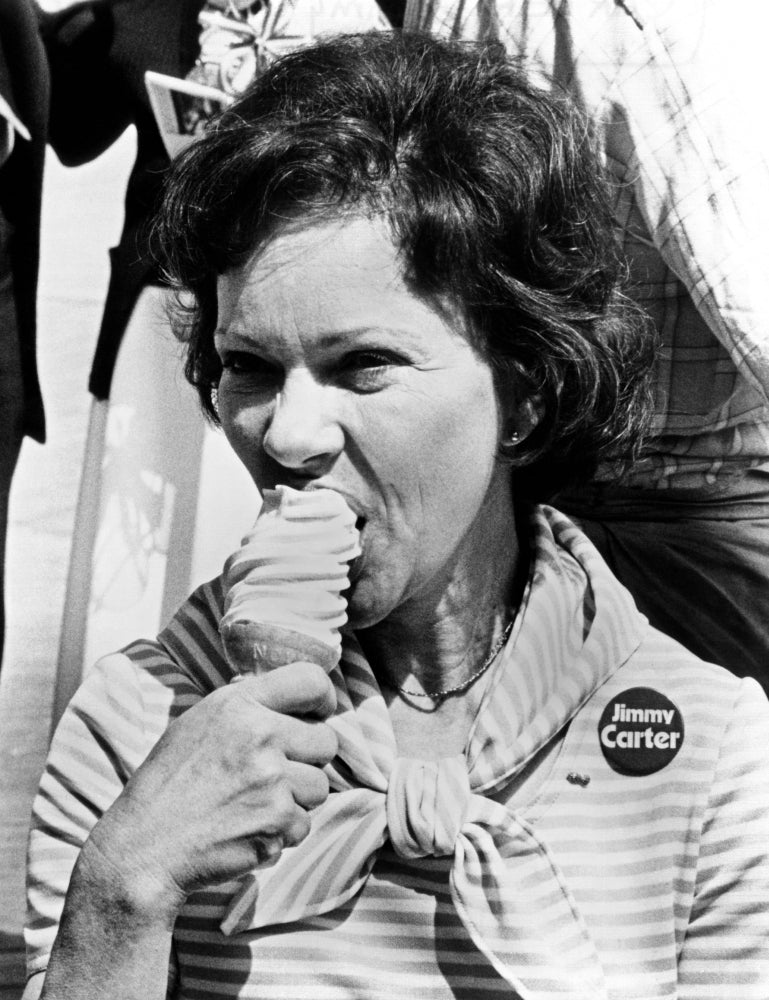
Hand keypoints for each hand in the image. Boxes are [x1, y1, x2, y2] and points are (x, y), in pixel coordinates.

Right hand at [81, 661, 337, 921]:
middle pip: (326, 741)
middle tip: (278, 773)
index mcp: (238, 704)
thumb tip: (285, 696)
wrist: (143, 846)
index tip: (319, 713)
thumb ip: (243, 706)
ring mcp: (271, 781)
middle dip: (309, 759)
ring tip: (256, 804)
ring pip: (320, 786)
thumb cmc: (168, 782)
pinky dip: (283, 833)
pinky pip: (305, 824)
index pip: (310, 681)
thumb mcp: (196, 723)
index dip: (323, 697)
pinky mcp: (276, 822)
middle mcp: (259, 735)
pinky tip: (249, 829)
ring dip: (297, 800)